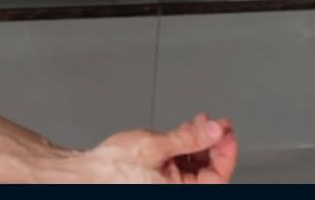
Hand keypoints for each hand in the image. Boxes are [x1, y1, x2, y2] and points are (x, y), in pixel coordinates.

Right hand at [77, 113, 237, 183]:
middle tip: (217, 123)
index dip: (226, 152)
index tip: (227, 132)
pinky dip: (186, 146)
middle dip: (213, 143)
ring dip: (199, 141)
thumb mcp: (156, 146)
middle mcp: (177, 189)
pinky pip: (181, 162)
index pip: (217, 176)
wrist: (87, 172)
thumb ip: (190, 138)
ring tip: (199, 123)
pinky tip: (186, 131)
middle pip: (208, 169)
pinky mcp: (160, 176)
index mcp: (180, 191)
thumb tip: (216, 131)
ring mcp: (169, 183)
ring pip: (195, 164)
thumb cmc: (113, 167)